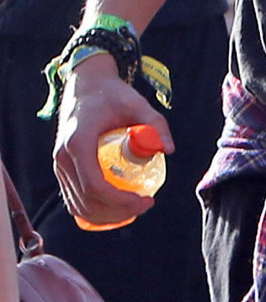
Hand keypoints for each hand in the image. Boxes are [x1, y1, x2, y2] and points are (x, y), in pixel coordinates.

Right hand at [53, 55, 172, 228]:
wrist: (85, 85)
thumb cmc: (111, 94)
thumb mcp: (137, 104)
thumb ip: (155, 123)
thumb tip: (169, 149)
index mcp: (78, 143)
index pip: (95, 186)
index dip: (121, 201)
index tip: (145, 200)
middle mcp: (63, 158)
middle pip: (87, 202)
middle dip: (118, 212)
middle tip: (145, 205)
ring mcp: (59, 166)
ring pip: (78, 206)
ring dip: (106, 216)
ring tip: (134, 208)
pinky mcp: (62, 169)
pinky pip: (74, 200)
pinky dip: (93, 211)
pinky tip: (116, 209)